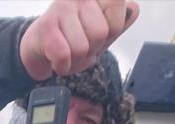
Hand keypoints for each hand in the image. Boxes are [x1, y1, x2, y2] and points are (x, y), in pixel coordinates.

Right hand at [20, 0, 139, 79]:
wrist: (40, 47)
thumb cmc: (72, 38)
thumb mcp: (101, 32)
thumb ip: (120, 22)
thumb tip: (134, 9)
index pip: (118, 6)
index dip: (112, 29)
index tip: (99, 31)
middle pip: (100, 33)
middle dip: (92, 48)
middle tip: (80, 44)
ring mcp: (62, 7)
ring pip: (82, 47)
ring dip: (76, 59)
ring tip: (68, 51)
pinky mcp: (47, 25)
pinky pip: (64, 55)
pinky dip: (63, 66)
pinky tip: (58, 60)